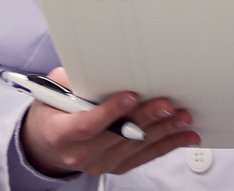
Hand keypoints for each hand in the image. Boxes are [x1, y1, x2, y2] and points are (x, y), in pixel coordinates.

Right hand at [18, 68, 196, 176]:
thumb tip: (98, 66)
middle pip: (117, 137)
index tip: (131, 96)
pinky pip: (145, 157)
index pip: (86, 126)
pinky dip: (167, 145)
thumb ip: (71, 80)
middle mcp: (79, 154)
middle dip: (145, 119)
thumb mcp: (52, 90)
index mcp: (60, 134)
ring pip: (136, 147)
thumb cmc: (53, 111)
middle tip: (167, 104)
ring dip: (163, 132)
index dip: (110, 112)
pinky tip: (185, 136)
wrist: (49, 143)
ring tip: (183, 117)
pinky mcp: (116, 167)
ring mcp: (100, 164)